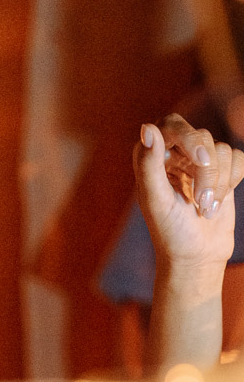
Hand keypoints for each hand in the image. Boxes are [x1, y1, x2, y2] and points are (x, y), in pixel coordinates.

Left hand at [134, 115, 243, 274]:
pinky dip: (232, 182)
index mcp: (152, 157)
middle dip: (206, 171)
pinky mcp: (223, 171)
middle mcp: (176, 154)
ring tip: (205, 211)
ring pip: (222, 150)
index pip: (172, 125)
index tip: (201, 160)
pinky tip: (217, 204)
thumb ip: (149, 164)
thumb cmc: (170, 232)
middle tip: (201, 200)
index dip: (189, 136)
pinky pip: (238, 158)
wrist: (197, 256)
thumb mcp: (156, 200)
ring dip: (218, 184)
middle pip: (202, 137)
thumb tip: (147, 128)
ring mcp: (200, 162)